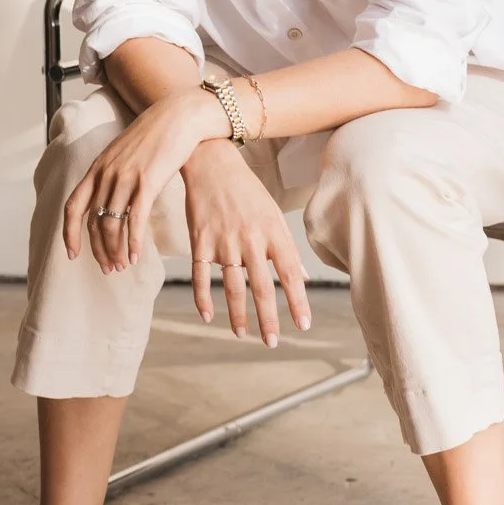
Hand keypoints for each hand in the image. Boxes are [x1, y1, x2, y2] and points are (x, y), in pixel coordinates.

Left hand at [62, 90, 222, 271]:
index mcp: (98, 167)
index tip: (73, 254)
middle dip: (97, 249)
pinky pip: (134, 220)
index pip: (73, 206)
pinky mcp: (147, 182)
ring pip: (111, 224)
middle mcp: (107, 173)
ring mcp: (126, 177)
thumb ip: (113, 173)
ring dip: (114, 251)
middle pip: (93, 221)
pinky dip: (132, 243)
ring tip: (120, 266)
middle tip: (106, 268)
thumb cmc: (156, 136)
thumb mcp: (125, 153)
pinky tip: (135, 257)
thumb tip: (111, 198)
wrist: (179, 116)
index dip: (69, 233)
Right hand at [183, 142, 310, 346]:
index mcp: (273, 232)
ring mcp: (223, 241)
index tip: (304, 325)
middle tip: (272, 342)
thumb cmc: (247, 190)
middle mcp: (250, 239)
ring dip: (238, 315)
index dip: (298, 302)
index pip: (290, 274)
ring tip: (243, 334)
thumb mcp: (273, 214)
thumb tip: (302, 278)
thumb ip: (287, 247)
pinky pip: (200, 276)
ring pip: (232, 287)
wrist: (212, 163)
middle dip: (268, 319)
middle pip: (261, 288)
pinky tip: (208, 316)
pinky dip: (202, 298)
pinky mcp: (199, 240)